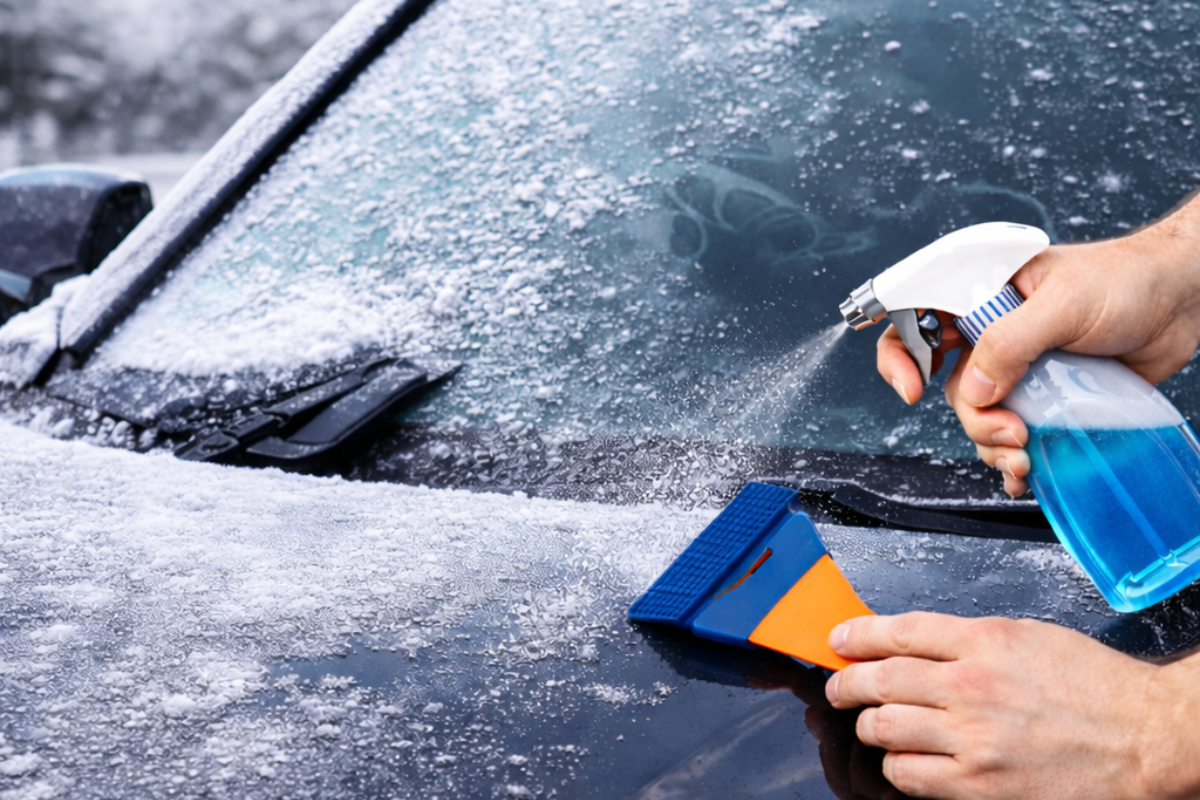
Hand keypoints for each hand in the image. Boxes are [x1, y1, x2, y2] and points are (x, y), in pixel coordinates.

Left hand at [823, 612, 1199, 799]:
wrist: (1145, 738)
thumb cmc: (1093, 686)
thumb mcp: (1026, 638)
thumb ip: (966, 640)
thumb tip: (910, 645)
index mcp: (984, 642)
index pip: (898, 632)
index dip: (857, 636)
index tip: (838, 640)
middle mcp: (972, 687)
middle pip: (879, 680)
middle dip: (847, 684)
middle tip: (839, 688)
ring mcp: (973, 740)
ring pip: (884, 729)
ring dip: (871, 727)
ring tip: (874, 726)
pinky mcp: (979, 786)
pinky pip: (909, 776)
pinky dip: (897, 767)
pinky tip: (905, 759)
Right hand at [878, 202, 1199, 494]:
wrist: (1183, 302)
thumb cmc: (1125, 281)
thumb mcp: (1062, 305)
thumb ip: (1010, 343)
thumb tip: (975, 391)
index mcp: (980, 295)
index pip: (916, 320)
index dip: (900, 355)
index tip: (913, 390)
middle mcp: (992, 334)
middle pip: (949, 387)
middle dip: (975, 419)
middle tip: (1012, 431)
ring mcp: (1019, 369)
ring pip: (980, 417)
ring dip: (994, 445)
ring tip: (1027, 456)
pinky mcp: (1047, 398)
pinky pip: (1014, 433)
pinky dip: (1014, 459)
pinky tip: (1026, 473)